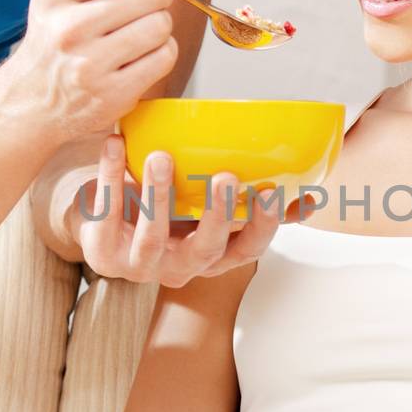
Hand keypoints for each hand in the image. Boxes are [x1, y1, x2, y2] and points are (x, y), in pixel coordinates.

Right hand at [1, 0, 176, 139]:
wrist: (31, 103)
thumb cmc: (55, 40)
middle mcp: (69, 29)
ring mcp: (91, 65)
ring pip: (161, 25)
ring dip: (160, 24)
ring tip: (141, 29)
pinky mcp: (114, 95)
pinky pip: (165, 56)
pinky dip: (162, 51)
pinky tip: (142, 53)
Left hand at [69, 133, 313, 287]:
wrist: (103, 235)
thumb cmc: (167, 220)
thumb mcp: (208, 221)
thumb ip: (252, 212)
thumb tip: (308, 200)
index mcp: (212, 258)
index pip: (246, 250)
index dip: (262, 225)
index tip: (272, 190)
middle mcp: (180, 268)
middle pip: (205, 248)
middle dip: (216, 214)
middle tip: (223, 176)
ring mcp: (140, 264)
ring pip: (152, 235)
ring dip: (158, 194)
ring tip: (161, 155)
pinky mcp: (103, 252)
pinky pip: (107, 213)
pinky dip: (110, 176)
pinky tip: (116, 144)